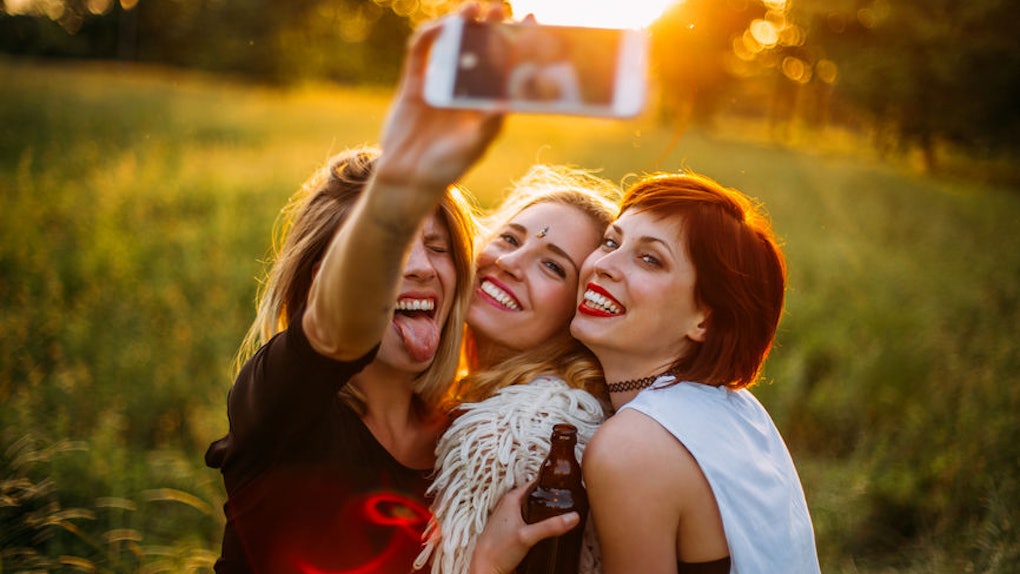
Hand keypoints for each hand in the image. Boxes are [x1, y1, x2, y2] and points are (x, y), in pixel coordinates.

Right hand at [374, 2, 506, 192]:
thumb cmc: (447, 168)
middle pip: (482, 50)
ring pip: (453, 46)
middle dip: (492, 27)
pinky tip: (440, 26)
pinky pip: (421, 53)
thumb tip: (507, 101)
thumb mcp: (473, 147)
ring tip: (473, 9)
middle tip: (502, 8)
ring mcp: (440, 84)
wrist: (408, 179)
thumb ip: (489, 124)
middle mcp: (465, 90)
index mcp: (486, 103)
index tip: (532, 25)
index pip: (507, 67)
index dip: (519, 46)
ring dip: (462, 25)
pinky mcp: (415, 84)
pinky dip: (429, 37)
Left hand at [469, 484, 581, 573]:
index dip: (551, 483)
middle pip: (536, 497)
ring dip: (546, 512)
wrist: (485, 569)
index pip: (535, 483)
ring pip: (534, 510)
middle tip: (570, 502)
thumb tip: (574, 517)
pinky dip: (540, 523)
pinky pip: (530, 522)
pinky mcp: (513, 532)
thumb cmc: (498, 550)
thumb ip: (550, 526)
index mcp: (512, 499)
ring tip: (564, 514)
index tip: (568, 485)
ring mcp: (511, 519)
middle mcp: (510, 506)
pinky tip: (550, 529)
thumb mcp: (527, 536)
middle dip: (551, 499)